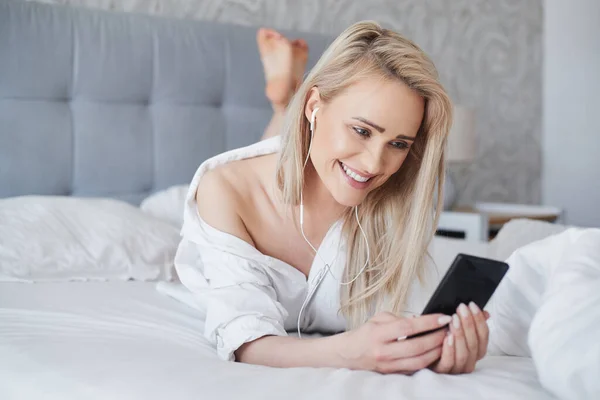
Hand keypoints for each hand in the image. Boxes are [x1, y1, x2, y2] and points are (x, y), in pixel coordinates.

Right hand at [337, 311, 452, 373]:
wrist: (350, 354)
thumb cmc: (366, 333)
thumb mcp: (379, 319)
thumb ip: (399, 319)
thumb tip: (422, 320)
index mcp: (378, 333)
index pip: (407, 327)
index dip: (428, 322)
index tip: (444, 317)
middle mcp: (383, 351)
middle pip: (417, 346)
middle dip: (437, 337)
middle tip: (451, 329)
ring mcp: (389, 365)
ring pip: (419, 360)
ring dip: (437, 351)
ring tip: (448, 340)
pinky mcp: (393, 373)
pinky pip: (416, 368)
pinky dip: (429, 360)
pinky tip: (437, 352)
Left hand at [429, 302, 489, 373]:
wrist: (416, 353)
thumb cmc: (437, 337)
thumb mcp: (451, 327)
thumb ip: (467, 321)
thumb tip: (485, 313)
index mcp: (474, 351)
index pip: (483, 336)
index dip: (480, 320)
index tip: (472, 305)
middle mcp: (469, 361)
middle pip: (474, 344)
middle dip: (469, 324)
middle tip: (461, 308)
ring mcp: (456, 368)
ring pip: (464, 354)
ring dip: (460, 335)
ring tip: (453, 319)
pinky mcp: (442, 371)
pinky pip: (449, 362)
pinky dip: (450, 349)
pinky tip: (447, 336)